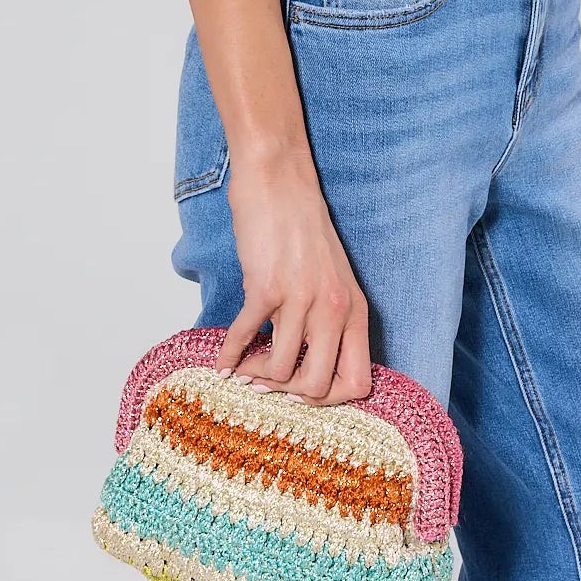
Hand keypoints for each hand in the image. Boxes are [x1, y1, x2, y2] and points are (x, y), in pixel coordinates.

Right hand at [214, 148, 372, 405]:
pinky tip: (222, 360)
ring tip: (245, 367)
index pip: (358, 381)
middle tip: (268, 383)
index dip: (329, 399)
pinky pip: (244, 337)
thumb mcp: (334, 278)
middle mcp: (333, 308)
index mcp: (355, 309)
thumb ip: (330, 319)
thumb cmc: (303, 228)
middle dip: (288, 394)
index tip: (302, 393)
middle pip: (318, 387)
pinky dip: (229, 355)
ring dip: (257, 375)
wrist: (280, 181)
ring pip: (281, 370)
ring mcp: (300, 299)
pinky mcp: (265, 287)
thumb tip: (309, 366)